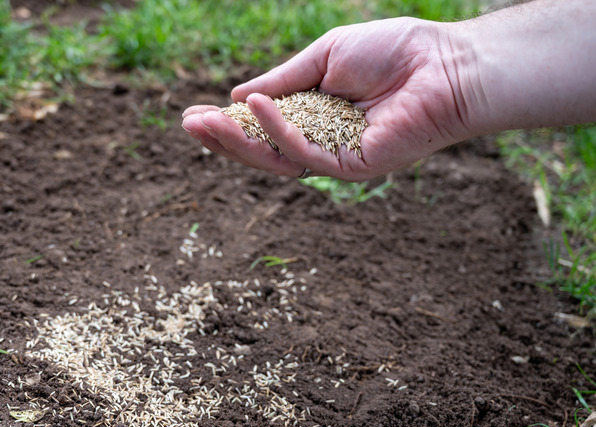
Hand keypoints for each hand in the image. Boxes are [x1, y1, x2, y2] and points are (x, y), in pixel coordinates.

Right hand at [182, 17, 469, 181]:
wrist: (447, 63)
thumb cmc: (394, 53)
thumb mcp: (324, 57)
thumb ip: (284, 80)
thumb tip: (239, 96)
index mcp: (314, 115)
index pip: (263, 127)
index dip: (229, 123)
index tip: (194, 114)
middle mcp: (321, 140)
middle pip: (263, 149)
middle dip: (224, 139)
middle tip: (188, 124)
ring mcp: (336, 156)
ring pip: (277, 159)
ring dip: (239, 142)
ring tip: (204, 122)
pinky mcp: (353, 165)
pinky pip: (306, 152)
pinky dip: (278, 130)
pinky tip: (253, 108)